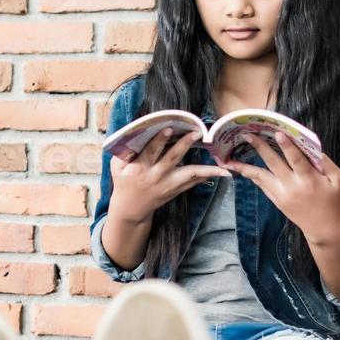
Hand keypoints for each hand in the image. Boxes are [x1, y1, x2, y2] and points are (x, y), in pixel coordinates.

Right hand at [108, 129, 229, 223]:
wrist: (131, 210)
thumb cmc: (124, 183)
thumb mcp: (116, 168)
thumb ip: (123, 153)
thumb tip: (132, 134)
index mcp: (140, 168)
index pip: (151, 151)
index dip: (159, 140)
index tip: (169, 129)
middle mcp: (157, 176)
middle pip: (173, 158)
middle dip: (184, 145)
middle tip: (196, 133)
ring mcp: (168, 185)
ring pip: (189, 174)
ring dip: (207, 170)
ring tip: (223, 166)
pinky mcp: (176, 190)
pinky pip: (193, 182)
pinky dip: (206, 175)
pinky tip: (220, 171)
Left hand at [220, 132, 339, 243]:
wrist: (324, 228)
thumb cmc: (333, 201)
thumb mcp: (338, 180)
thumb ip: (326, 163)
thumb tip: (311, 148)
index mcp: (309, 179)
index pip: (296, 159)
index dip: (287, 146)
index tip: (277, 133)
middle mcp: (292, 186)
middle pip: (273, 164)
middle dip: (260, 148)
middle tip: (248, 135)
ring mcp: (281, 195)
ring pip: (261, 177)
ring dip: (246, 167)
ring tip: (231, 159)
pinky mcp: (276, 201)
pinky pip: (262, 186)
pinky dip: (253, 176)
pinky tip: (243, 168)